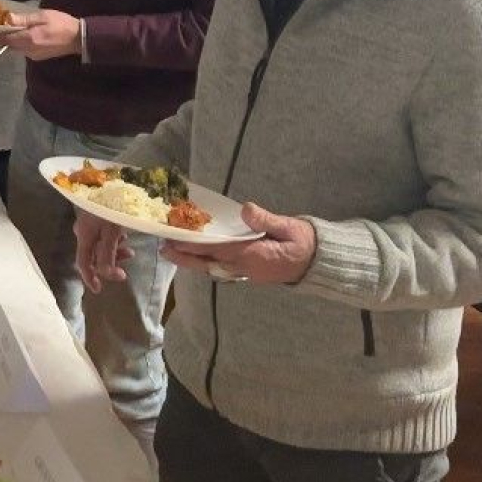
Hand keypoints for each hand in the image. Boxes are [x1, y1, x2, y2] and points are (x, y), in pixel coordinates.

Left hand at [0, 9, 82, 60]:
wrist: (78, 39)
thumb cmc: (61, 23)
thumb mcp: (42, 16)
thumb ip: (24, 19)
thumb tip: (7, 19)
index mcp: (28, 39)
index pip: (5, 40)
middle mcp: (28, 50)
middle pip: (7, 46)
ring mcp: (33, 55)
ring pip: (14, 49)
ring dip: (8, 42)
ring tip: (3, 31)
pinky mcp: (37, 57)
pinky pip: (22, 51)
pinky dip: (17, 44)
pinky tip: (19, 36)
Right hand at [75, 212, 134, 292]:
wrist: (110, 180)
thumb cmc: (110, 207)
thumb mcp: (110, 233)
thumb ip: (108, 257)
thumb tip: (109, 276)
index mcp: (83, 235)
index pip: (83, 263)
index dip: (90, 278)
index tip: (99, 290)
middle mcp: (83, 230)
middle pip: (92, 255)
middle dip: (109, 264)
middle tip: (124, 269)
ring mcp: (89, 222)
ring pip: (100, 244)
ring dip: (114, 251)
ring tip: (130, 250)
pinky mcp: (97, 215)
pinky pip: (103, 234)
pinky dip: (114, 240)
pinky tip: (124, 236)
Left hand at [161, 204, 317, 285]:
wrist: (318, 264)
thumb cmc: (305, 243)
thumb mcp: (291, 228)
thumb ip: (267, 220)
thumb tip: (246, 209)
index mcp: (255, 255)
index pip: (220, 249)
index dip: (198, 245)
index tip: (178, 239)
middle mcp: (246, 267)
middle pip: (210, 263)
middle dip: (186, 257)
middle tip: (163, 249)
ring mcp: (246, 272)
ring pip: (212, 268)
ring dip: (191, 261)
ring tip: (170, 251)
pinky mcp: (247, 272)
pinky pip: (220, 269)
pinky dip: (204, 262)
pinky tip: (193, 256)